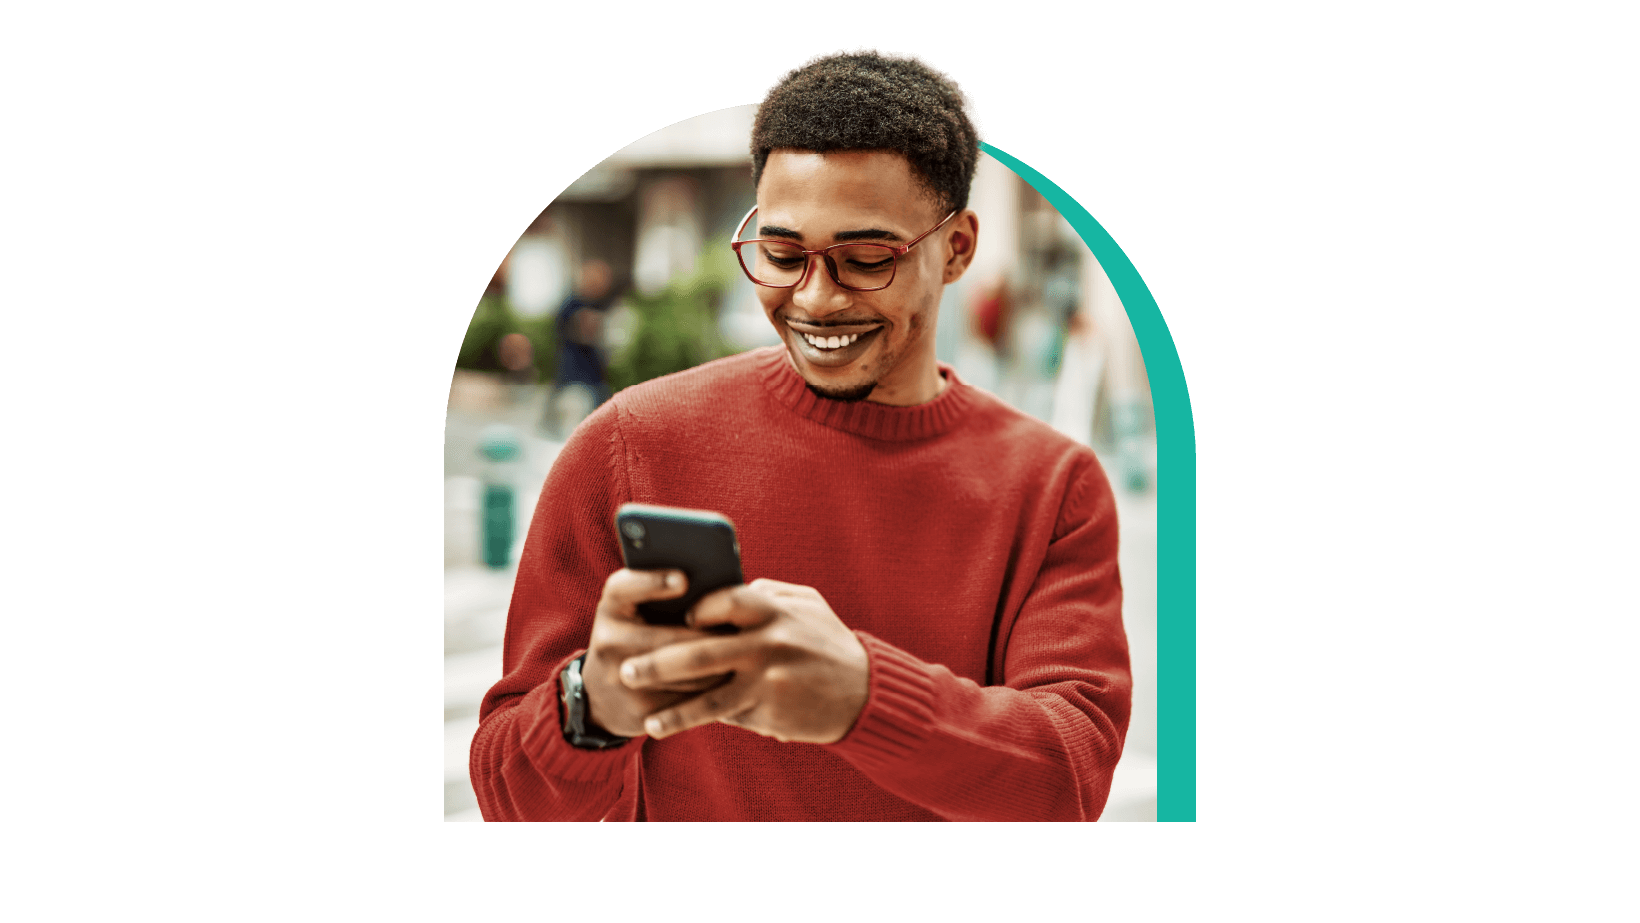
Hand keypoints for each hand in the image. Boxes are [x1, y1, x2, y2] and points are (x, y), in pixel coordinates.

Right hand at [582, 569, 731, 738]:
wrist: (601, 696)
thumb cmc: (632, 637)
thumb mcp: (632, 612)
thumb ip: (659, 592)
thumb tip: (716, 585)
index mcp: (611, 609)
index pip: (623, 588)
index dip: (652, 583)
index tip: (683, 580)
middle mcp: (609, 642)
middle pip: (667, 638)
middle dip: (709, 636)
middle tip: (742, 631)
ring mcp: (621, 679)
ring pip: (684, 675)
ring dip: (719, 666)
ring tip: (745, 656)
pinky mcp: (639, 711)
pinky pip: (687, 701)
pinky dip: (713, 692)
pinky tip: (733, 683)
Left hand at [617, 578, 869, 743]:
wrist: (866, 692)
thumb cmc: (828, 642)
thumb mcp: (806, 605)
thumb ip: (766, 593)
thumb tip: (724, 589)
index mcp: (775, 611)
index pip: (725, 601)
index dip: (698, 609)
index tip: (681, 619)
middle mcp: (768, 645)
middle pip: (700, 653)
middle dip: (658, 663)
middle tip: (625, 670)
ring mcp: (768, 683)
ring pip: (708, 698)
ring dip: (671, 708)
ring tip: (645, 716)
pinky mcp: (770, 713)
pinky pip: (727, 715)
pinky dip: (697, 718)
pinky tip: (669, 724)